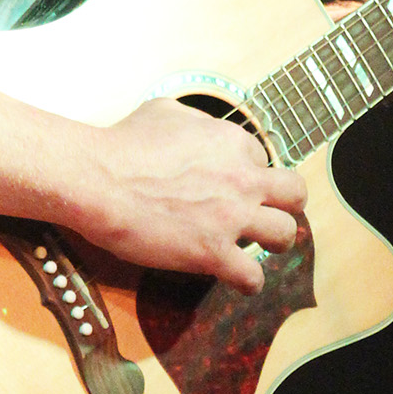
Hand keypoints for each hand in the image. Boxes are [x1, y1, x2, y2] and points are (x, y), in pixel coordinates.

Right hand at [79, 98, 307, 293]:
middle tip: (265, 214)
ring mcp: (231, 217)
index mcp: (232, 142)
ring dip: (274, 242)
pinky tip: (238, 280)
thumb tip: (198, 127)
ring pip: (285, 234)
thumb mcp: (165, 111)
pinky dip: (248, 282)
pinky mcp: (213, 252)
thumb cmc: (122, 144)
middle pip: (294, 194)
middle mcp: (242, 178)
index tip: (232, 185)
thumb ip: (194, 120)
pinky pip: (252, 276)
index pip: (261, 158)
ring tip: (258, 248)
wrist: (98, 179)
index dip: (248, 173)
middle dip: (284, 205)